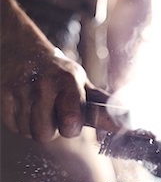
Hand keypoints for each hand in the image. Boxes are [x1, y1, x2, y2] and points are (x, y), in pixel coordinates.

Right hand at [1, 0, 88, 141]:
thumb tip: (128, 120)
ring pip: (29, 132)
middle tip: (55, 115)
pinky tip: (26, 107)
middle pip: (46, 134)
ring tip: (41, 109)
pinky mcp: (3, 95)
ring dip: (36, 126)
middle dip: (52, 130)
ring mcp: (20, 89)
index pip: (71, 117)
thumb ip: (100, 105)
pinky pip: (13, 126)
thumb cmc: (57, 72)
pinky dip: (20, 122)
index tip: (72, 126)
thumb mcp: (80, 82)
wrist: (21, 48)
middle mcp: (43, 84)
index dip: (71, 126)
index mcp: (68, 81)